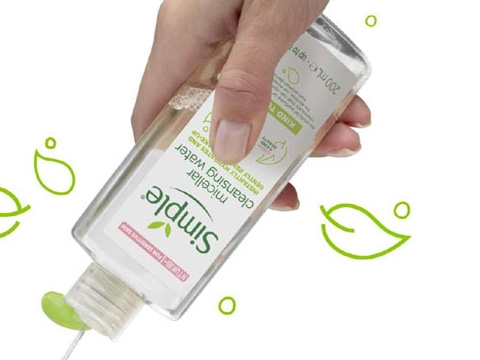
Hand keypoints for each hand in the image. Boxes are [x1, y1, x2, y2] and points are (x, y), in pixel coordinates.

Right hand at [131, 0, 370, 209]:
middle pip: (215, 124)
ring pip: (257, 106)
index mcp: (182, 42)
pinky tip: (351, 106)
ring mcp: (234, 40)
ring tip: (345, 140)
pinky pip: (282, 79)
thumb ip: (247, 82)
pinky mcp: (264, 33)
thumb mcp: (270, 16)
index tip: (201, 197)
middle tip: (291, 186)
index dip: (167, 164)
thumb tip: (228, 151)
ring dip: (302, 132)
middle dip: (257, 158)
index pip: (152, 118)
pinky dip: (317, 98)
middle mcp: (201, 46)